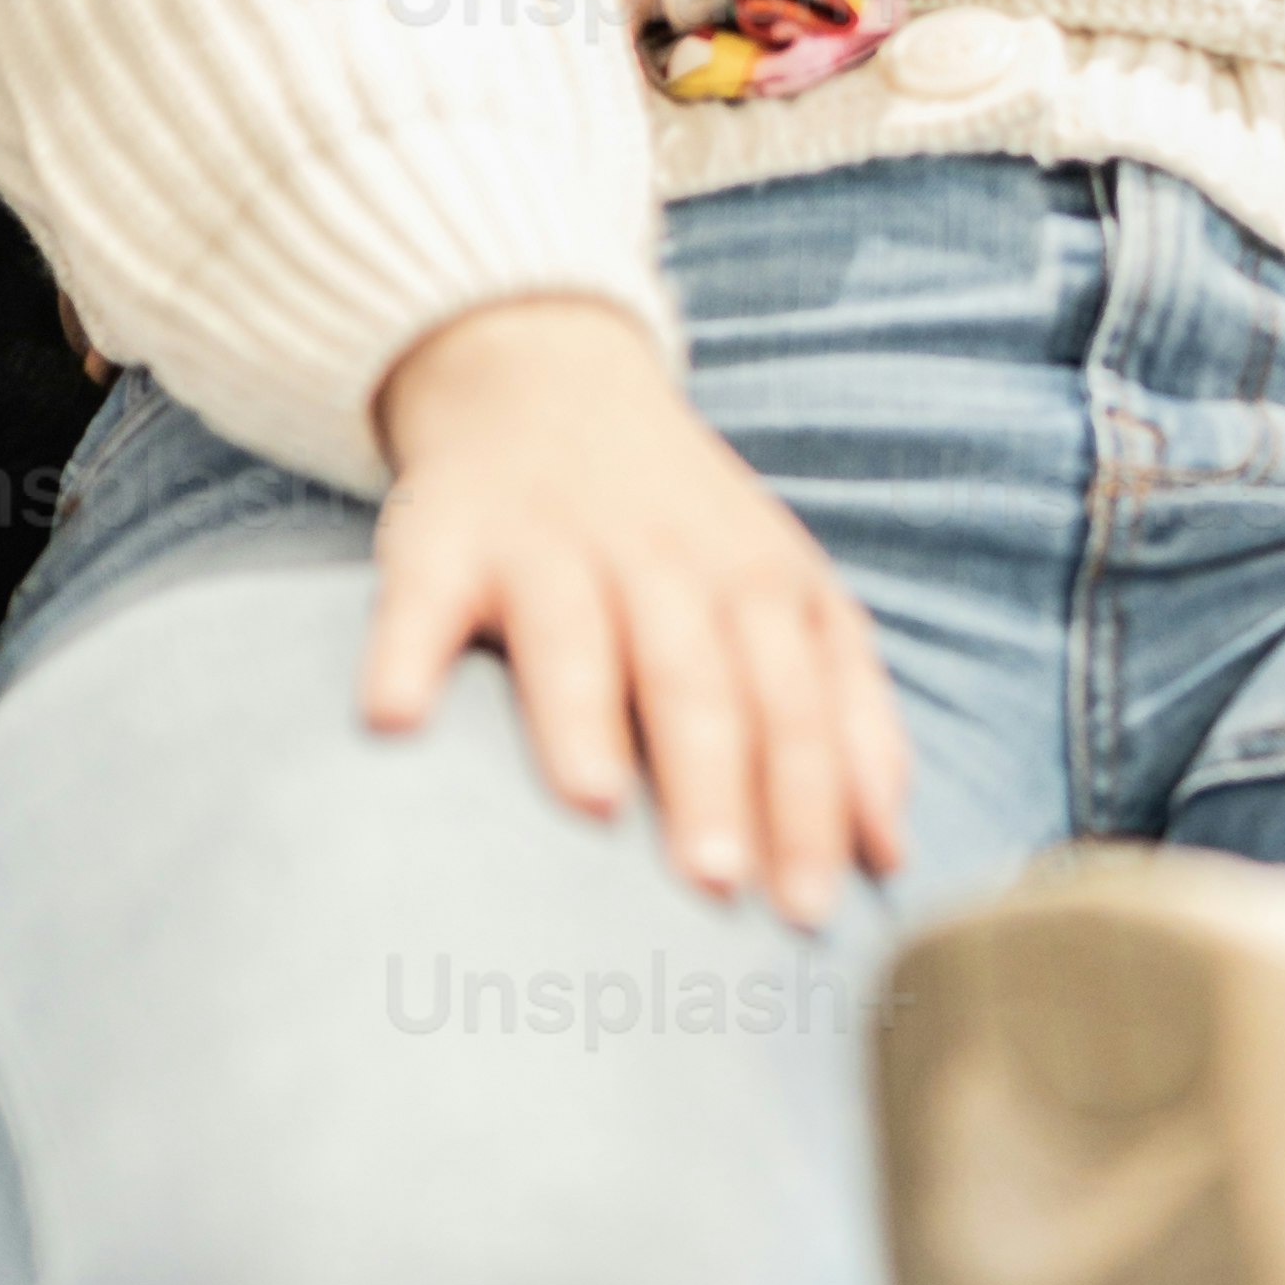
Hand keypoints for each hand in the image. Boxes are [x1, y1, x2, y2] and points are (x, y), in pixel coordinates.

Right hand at [363, 294, 907, 920]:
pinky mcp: (445, 538)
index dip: (809, 803)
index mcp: (759, 583)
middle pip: (698, 679)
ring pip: (575, 635)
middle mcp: (664, 564)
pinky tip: (394, 719)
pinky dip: (406, 652)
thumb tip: (890, 855)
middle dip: (714, 778)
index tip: (814, 908)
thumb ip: (848, 714)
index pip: (795, 705)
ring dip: (582, 715)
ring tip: (590, 804)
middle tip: (719, 882)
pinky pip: (423, 597)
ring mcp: (550, 547)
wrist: (543, 376)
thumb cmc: (681, 529)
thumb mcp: (787, 594)